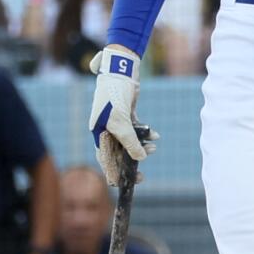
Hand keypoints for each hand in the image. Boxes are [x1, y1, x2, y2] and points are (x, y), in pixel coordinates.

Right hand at [88, 47, 157, 185]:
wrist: (121, 70)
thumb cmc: (114, 94)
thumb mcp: (121, 121)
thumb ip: (130, 141)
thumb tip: (141, 158)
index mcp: (98, 134)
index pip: (105, 161)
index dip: (115, 173)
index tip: (128, 183)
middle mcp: (106, 129)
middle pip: (118, 154)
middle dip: (131, 162)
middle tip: (142, 175)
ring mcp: (117, 122)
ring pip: (129, 142)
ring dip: (142, 146)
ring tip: (154, 147)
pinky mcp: (127, 114)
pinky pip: (136, 130)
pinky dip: (145, 133)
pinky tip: (155, 135)